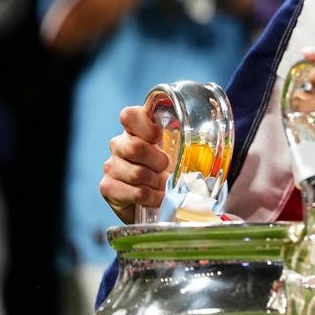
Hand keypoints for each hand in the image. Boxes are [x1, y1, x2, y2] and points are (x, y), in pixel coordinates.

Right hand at [99, 104, 171, 223]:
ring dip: (158, 182)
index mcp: (134, 129)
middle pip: (134, 147)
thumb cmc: (166, 168)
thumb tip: (207, 131)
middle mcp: (118, 144)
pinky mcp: (108, 187)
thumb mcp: (175, 149)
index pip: (129, 115)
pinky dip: (153, 197)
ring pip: (137, 173)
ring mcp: (110, 166)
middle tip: (166, 168)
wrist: (151, 199)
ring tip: (163, 185)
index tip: (158, 136)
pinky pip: (136, 192)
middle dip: (158, 161)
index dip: (144, 125)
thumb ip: (181, 136)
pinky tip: (156, 196)